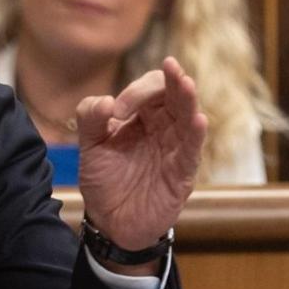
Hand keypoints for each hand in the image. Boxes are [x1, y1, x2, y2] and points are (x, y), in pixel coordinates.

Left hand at [75, 57, 206, 252]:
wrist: (110, 221)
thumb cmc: (105, 180)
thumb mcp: (90, 146)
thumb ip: (90, 119)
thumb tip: (106, 100)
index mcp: (143, 116)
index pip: (150, 89)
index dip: (135, 93)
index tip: (114, 113)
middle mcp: (164, 128)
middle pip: (176, 95)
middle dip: (171, 80)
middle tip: (168, 67)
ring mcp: (176, 148)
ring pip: (189, 117)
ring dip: (188, 99)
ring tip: (186, 82)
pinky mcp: (182, 172)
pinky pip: (193, 151)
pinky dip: (196, 135)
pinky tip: (198, 120)